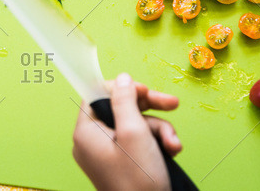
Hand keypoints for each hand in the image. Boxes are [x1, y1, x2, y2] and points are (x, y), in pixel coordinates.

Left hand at [72, 73, 180, 190]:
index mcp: (87, 132)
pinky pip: (138, 142)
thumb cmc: (138, 181)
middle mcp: (93, 142)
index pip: (97, 95)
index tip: (143, 90)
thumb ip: (126, 101)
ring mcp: (107, 154)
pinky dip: (156, 144)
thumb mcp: (135, 132)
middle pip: (120, 108)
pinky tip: (171, 151)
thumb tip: (122, 79)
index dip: (122, 88)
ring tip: (173, 144)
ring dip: (159, 130)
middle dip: (149, 109)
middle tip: (170, 103)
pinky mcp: (122, 164)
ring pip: (135, 125)